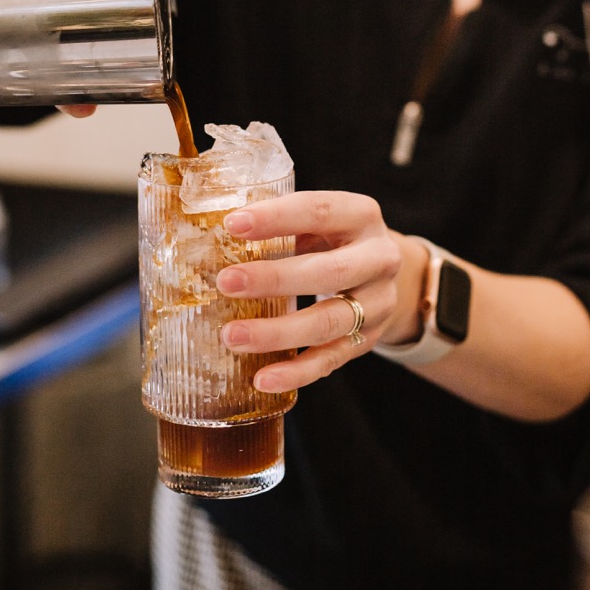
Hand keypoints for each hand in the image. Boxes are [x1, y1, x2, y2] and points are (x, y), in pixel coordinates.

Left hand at [215, 189, 404, 392]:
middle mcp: (379, 257)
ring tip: (232, 336)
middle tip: (225, 283)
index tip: (232, 224)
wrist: (382, 272)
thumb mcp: (317, 221)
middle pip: (329, 271)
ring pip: (329, 321)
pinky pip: (332, 359)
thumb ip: (278, 224)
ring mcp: (378, 302)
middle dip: (274, 279)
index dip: (277, 217)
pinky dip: (296, 371)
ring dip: (278, 332)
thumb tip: (207, 231)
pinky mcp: (369, 338)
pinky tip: (262, 378)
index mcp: (361, 215)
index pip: (319, 211)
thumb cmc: (332, 239)